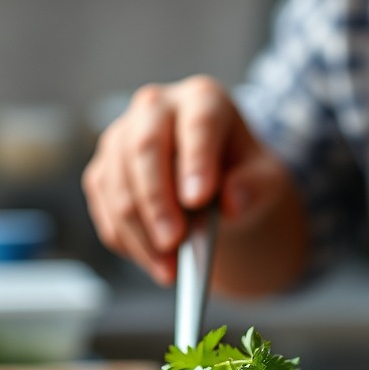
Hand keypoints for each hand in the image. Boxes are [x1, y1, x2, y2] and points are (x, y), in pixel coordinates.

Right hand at [82, 75, 300, 288]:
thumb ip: (255, 187)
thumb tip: (232, 202)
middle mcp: (155, 108)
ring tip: (169, 269)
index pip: (197, 122)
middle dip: (157, 201)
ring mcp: (121, 137)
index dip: (196, 159)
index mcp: (202, 100)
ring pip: (116, 183)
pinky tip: (154, 262)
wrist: (215, 187)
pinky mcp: (103, 171)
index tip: (199, 199)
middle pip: (144, 148)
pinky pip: (104, 208)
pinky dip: (127, 241)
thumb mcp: (265, 181)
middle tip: (174, 242)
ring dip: (139, 232)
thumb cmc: (241, 176)